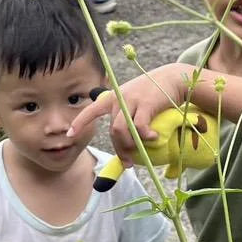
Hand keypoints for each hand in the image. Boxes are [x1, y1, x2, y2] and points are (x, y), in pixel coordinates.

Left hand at [67, 65, 194, 163]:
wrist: (172, 78)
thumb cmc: (153, 92)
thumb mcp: (135, 100)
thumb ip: (126, 116)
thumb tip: (125, 141)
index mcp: (113, 98)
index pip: (91, 110)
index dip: (80, 123)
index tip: (69, 135)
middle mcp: (119, 99)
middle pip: (112, 131)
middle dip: (120, 150)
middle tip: (128, 163)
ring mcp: (131, 101)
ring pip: (120, 131)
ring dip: (129, 146)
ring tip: (140, 151)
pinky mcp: (145, 104)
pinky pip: (139, 128)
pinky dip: (145, 136)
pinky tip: (153, 137)